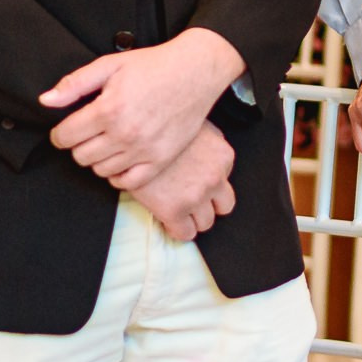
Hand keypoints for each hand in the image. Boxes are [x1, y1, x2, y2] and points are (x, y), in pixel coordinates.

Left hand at [40, 27, 245, 188]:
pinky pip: (128, 182)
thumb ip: (75, 84)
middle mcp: (125, 134)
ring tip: (108, 141)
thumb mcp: (110, 65)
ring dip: (99, 158)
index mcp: (108, 110)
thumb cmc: (154, 66)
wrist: (197, 71)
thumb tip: (46, 101)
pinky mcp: (161, 159)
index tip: (69, 127)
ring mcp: (144, 149)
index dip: (61, 132)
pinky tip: (122, 158)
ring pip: (101, 170)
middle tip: (92, 131)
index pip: (65, 137)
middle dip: (79, 144)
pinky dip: (119, 175)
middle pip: (80, 156)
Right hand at [131, 123, 236, 242]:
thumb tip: (211, 151)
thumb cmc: (161, 130)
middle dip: (209, 206)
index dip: (210, 185)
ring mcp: (196, 196)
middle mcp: (215, 178)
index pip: (226, 180)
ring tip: (179, 211)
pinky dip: (179, 231)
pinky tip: (169, 222)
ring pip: (206, 222)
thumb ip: (210, 142)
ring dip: (194, 219)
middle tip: (193, 202)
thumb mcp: (196, 127)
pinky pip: (185, 233)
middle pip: (224, 206)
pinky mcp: (175, 211)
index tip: (196, 184)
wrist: (135, 138)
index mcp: (223, 156)